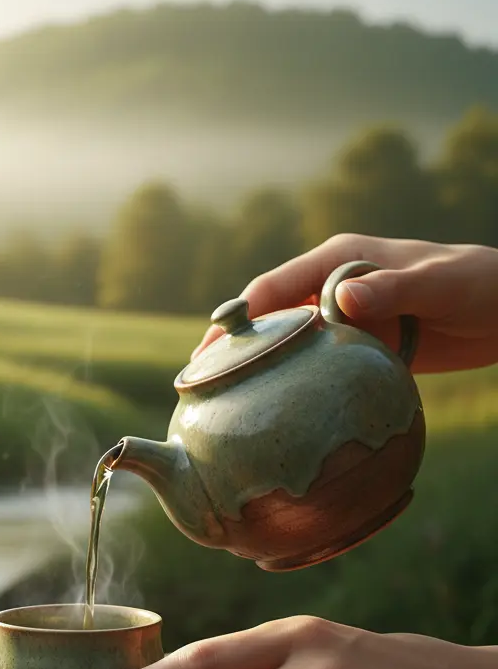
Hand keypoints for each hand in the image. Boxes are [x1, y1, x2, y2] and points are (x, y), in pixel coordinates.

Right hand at [191, 234, 497, 373]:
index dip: (237, 318)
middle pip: (268, 317)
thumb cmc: (478, 284)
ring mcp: (341, 318)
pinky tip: (273, 408)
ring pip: (286, 343)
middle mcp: (330, 286)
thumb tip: (340, 300)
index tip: (209, 351)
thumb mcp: (438, 283)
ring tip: (222, 401)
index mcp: (339, 260)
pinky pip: (314, 364)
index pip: (273, 288)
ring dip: (256, 367)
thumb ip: (391, 288)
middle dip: (232, 346)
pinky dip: (290, 382)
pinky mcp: (356, 345)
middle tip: (198, 382)